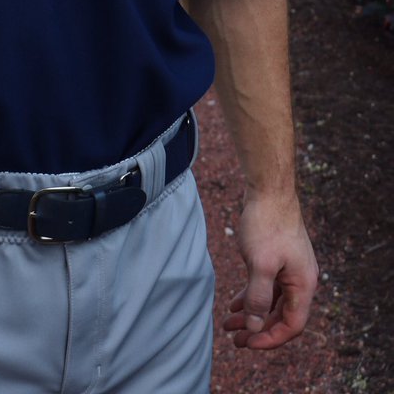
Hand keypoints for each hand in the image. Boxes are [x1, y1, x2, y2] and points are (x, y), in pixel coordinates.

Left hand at [223, 193, 317, 349]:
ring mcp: (290, 269)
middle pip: (281, 316)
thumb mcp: (260, 263)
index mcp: (303, 285)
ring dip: (252, 314)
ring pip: (272, 302)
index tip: (247, 343)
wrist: (269, 189)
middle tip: (234, 340)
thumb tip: (256, 326)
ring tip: (229, 325)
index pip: (292, 325)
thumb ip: (258, 297)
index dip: (269, 338)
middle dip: (258, 330)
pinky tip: (234, 303)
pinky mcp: (278, 259)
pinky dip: (252, 296)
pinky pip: (267, 287)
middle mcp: (301, 280)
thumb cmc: (267, 223)